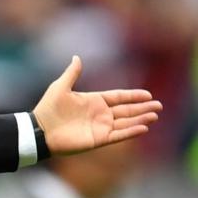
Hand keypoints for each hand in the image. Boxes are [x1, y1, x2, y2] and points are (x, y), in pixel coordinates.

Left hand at [32, 56, 161, 155]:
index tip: (148, 95)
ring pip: (125, 122)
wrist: (39, 130)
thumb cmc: (48, 108)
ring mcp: (100, 127)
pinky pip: (118, 135)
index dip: (133, 96)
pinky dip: (131, 131)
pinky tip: (143, 128)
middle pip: (126, 110)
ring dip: (140, 119)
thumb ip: (72, 73)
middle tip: (159, 106)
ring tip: (154, 116)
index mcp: (93, 101)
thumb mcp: (60, 87)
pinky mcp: (98, 139)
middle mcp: (99, 114)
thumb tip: (77, 57)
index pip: (118, 97)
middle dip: (142, 108)